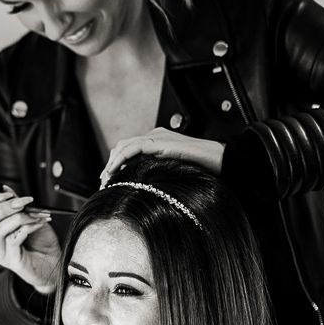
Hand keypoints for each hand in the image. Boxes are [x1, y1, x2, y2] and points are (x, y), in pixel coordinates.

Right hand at [0, 188, 61, 294]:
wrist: (53, 262)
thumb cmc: (39, 242)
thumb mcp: (26, 217)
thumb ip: (14, 204)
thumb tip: (6, 189)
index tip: (7, 195)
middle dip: (4, 207)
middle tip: (22, 203)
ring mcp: (0, 253)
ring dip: (18, 217)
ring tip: (33, 215)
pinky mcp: (12, 261)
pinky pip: (13, 240)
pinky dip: (26, 228)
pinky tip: (36, 224)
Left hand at [100, 128, 225, 185]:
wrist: (220, 159)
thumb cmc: (202, 168)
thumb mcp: (173, 171)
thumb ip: (159, 173)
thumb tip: (144, 189)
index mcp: (158, 141)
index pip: (129, 149)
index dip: (116, 163)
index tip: (109, 181)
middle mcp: (155, 135)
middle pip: (123, 146)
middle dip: (110, 163)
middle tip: (103, 182)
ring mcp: (158, 136)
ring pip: (124, 146)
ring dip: (112, 162)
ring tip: (106, 179)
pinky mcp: (161, 142)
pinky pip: (133, 148)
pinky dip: (120, 159)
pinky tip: (114, 172)